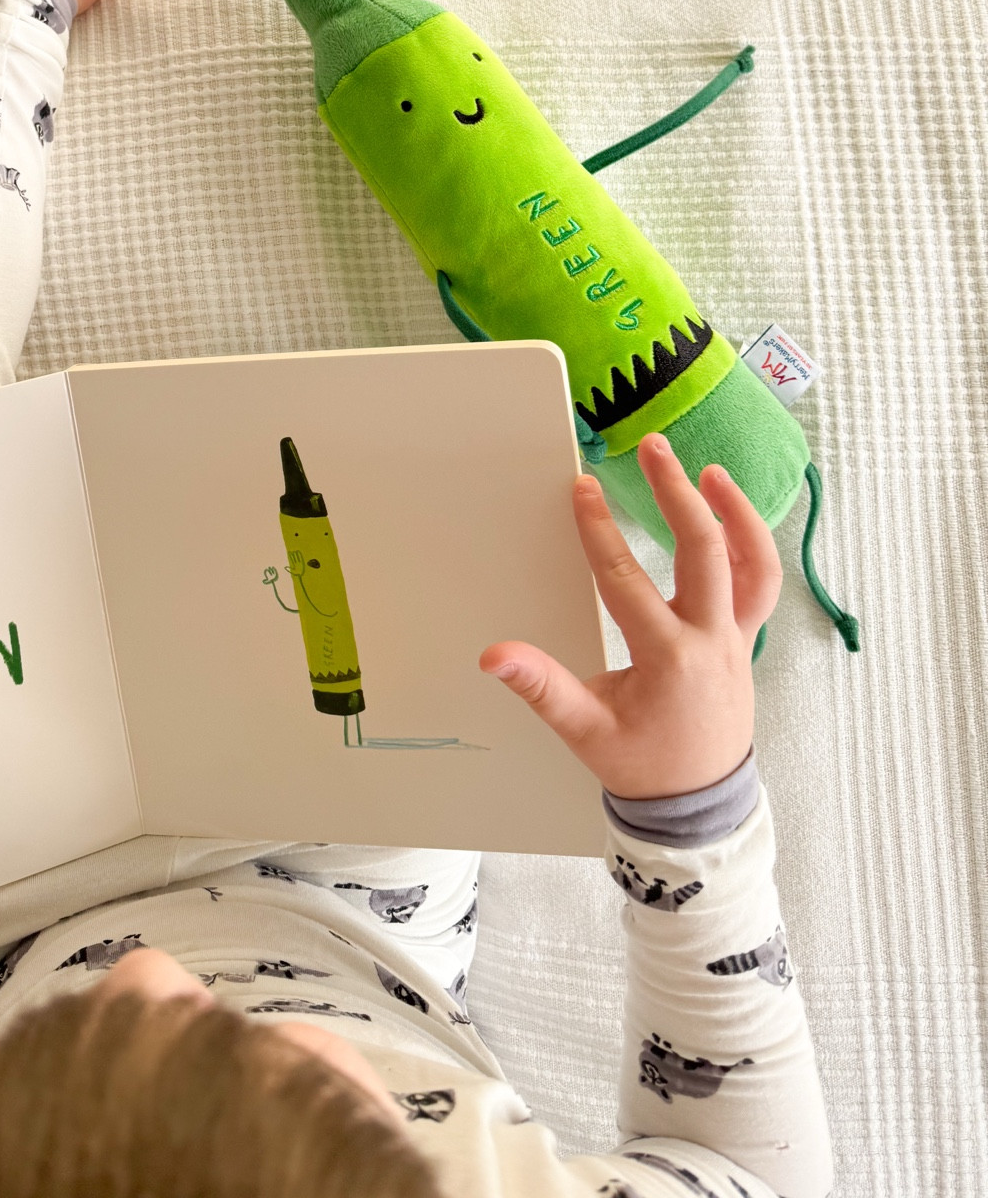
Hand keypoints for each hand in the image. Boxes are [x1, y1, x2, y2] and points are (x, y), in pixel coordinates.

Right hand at [479, 432, 780, 799]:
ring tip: (710, 471)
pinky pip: (759, 586)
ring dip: (735, 513)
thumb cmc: (643, 767)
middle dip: (678, 494)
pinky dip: (750, 546)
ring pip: (752, 566)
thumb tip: (495, 655)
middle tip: (654, 449)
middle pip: (705, 551)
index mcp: (668, 658)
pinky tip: (731, 516)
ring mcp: (736, 640)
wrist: (699, 806)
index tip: (582, 488)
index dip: (600, 530)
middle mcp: (711, 641)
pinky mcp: (745, 642)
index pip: (627, 580)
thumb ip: (541, 687)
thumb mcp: (586, 730)